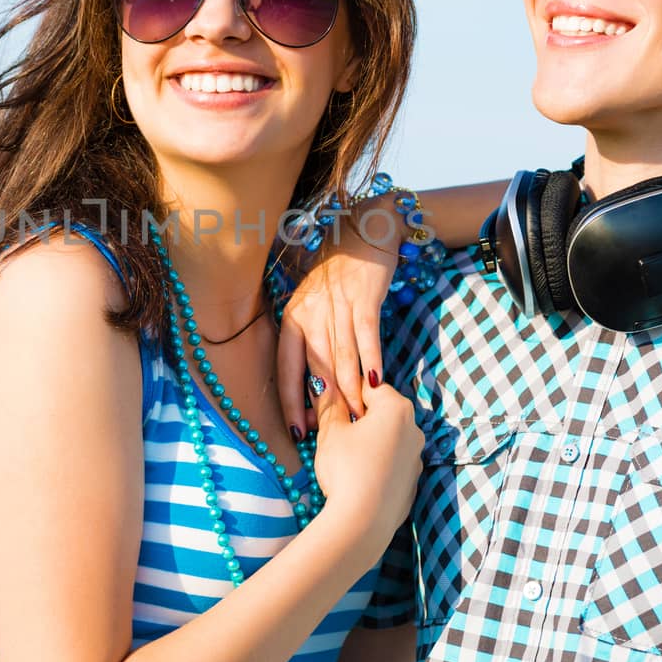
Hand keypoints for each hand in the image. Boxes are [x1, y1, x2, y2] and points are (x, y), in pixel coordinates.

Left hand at [276, 201, 401, 436]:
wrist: (366, 226)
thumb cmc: (340, 269)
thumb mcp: (315, 299)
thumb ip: (312, 335)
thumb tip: (315, 379)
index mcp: (294, 315)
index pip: (285, 366)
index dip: (290, 400)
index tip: (297, 430)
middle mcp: (310, 312)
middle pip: (315, 368)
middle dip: (323, 406)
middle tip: (330, 436)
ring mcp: (337, 305)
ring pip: (341, 357)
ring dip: (350, 391)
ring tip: (358, 419)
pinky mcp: (363, 298)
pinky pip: (366, 335)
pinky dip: (370, 360)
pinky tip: (376, 383)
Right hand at [309, 372, 421, 554]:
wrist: (363, 523)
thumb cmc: (346, 471)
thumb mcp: (330, 432)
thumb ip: (328, 403)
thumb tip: (323, 381)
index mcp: (396, 408)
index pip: (367, 387)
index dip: (343, 395)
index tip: (326, 409)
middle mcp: (414, 429)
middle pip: (380, 412)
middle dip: (355, 419)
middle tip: (330, 433)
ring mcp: (416, 457)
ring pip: (387, 438)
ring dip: (367, 441)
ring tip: (342, 458)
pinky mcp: (412, 481)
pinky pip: (392, 462)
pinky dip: (377, 463)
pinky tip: (358, 477)